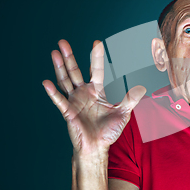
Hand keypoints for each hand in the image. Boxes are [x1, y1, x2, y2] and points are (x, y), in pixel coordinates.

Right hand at [43, 39, 145, 156]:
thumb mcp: (124, 113)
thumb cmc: (109, 130)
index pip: (97, 70)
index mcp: (98, 91)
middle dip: (70, 57)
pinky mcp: (68, 111)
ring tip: (54, 53)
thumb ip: (131, 99)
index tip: (97, 42)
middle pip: (75, 71)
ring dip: (59, 67)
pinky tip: (46, 83)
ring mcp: (75, 101)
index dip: (97, 57)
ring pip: (65, 81)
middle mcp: (84, 92)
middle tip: (63, 42)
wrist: (98, 147)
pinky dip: (53, 92)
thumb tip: (143, 87)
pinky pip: (59, 100)